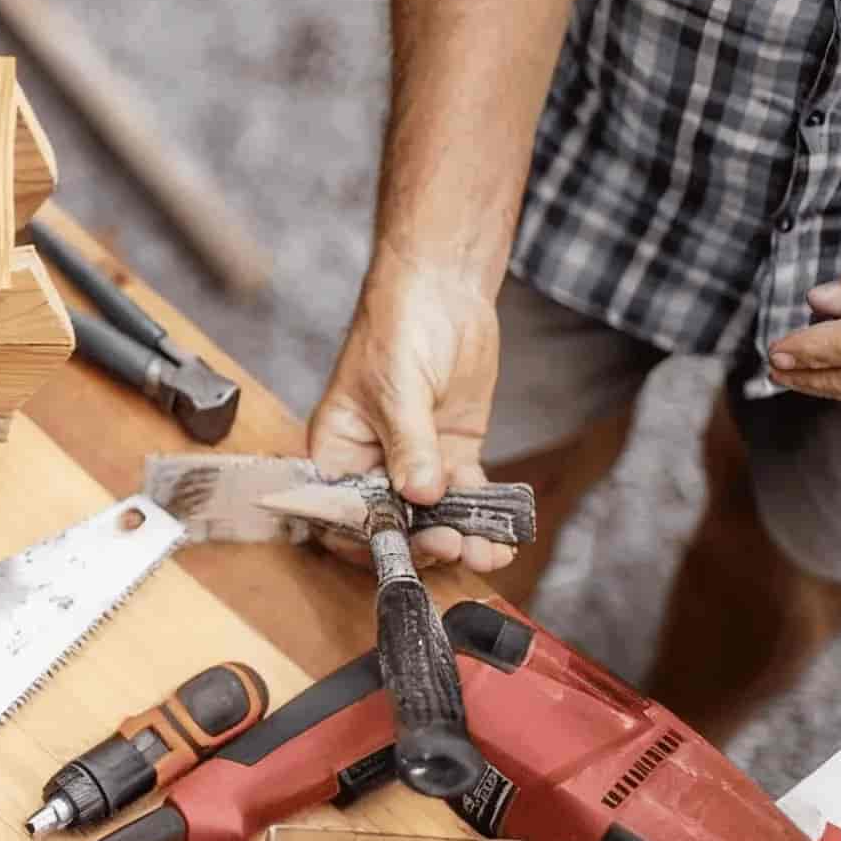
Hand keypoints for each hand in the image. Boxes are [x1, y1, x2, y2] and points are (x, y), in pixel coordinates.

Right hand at [306, 249, 510, 571]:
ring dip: (460, 537)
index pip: (341, 512)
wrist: (443, 289)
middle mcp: (373, 463)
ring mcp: (416, 459)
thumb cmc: (398, 326)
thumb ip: (408, 445)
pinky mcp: (452, 451)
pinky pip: (466, 496)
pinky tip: (503, 538)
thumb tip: (420, 495)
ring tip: (488, 551)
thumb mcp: (397, 388)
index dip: (366, 538)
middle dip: (423, 540)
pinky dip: (484, 518)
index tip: (400, 547)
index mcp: (338, 450)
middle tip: (452, 543)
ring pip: (433, 515)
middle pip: (392, 522)